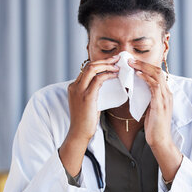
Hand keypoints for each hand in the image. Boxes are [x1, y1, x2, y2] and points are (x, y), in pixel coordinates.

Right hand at [59, 55, 118, 176]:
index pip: (86, 69)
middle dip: (105, 60)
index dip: (100, 63)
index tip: (112, 61)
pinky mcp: (86, 96)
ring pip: (93, 69)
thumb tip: (104, 85)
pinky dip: (108, 74)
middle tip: (117, 58)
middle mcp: (74, 86)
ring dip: (107, 65)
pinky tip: (116, 75)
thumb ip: (92, 92)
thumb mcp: (87, 103)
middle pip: (89, 65)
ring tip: (118, 65)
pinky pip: (98, 79)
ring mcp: (79, 90)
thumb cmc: (85, 121)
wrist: (79, 133)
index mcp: (73, 86)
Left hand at [129, 58, 181, 181]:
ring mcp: (165, 98)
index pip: (158, 74)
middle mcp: (167, 93)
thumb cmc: (154, 127)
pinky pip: (154, 86)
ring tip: (131, 64)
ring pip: (156, 75)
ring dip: (143, 68)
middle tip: (130, 59)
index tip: (133, 63)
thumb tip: (138, 89)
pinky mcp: (160, 104)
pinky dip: (146, 78)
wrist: (160, 141)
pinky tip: (137, 75)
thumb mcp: (151, 108)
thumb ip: (148, 98)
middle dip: (143, 63)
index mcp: (165, 94)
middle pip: (158, 71)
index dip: (146, 66)